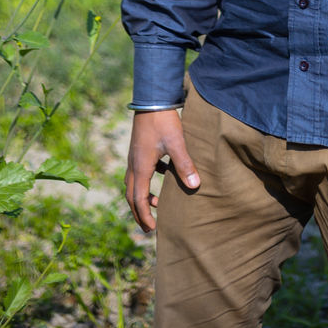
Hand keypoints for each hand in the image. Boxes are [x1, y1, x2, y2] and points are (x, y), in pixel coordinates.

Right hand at [125, 108, 199, 232]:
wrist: (152, 98)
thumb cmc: (163, 120)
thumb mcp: (176, 143)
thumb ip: (185, 165)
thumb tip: (194, 186)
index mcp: (141, 167)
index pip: (138, 200)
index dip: (144, 217)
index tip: (152, 229)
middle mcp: (134, 164)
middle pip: (132, 195)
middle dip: (139, 212)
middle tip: (149, 225)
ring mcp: (135, 155)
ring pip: (134, 182)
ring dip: (143, 195)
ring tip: (158, 203)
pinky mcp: (140, 147)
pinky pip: (141, 169)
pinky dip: (149, 178)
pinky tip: (165, 172)